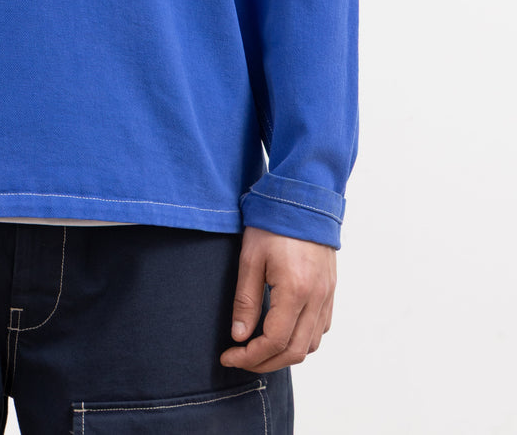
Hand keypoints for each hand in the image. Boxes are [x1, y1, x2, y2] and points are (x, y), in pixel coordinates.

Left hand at [220, 226, 335, 373]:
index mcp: (295, 291)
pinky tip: (283, 332)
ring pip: (311, 344)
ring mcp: (327, 295)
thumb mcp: (250, 258)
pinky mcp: (330, 289)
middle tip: (241, 358)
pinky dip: (302, 339)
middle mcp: (316, 298)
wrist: (303, 198)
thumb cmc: (273, 224)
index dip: (250, 356)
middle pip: (295, 351)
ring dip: (285, 354)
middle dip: (265, 362)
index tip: (229, 356)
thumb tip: (239, 336)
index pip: (274, 341)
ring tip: (259, 349)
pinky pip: (320, 328)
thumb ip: (246, 300)